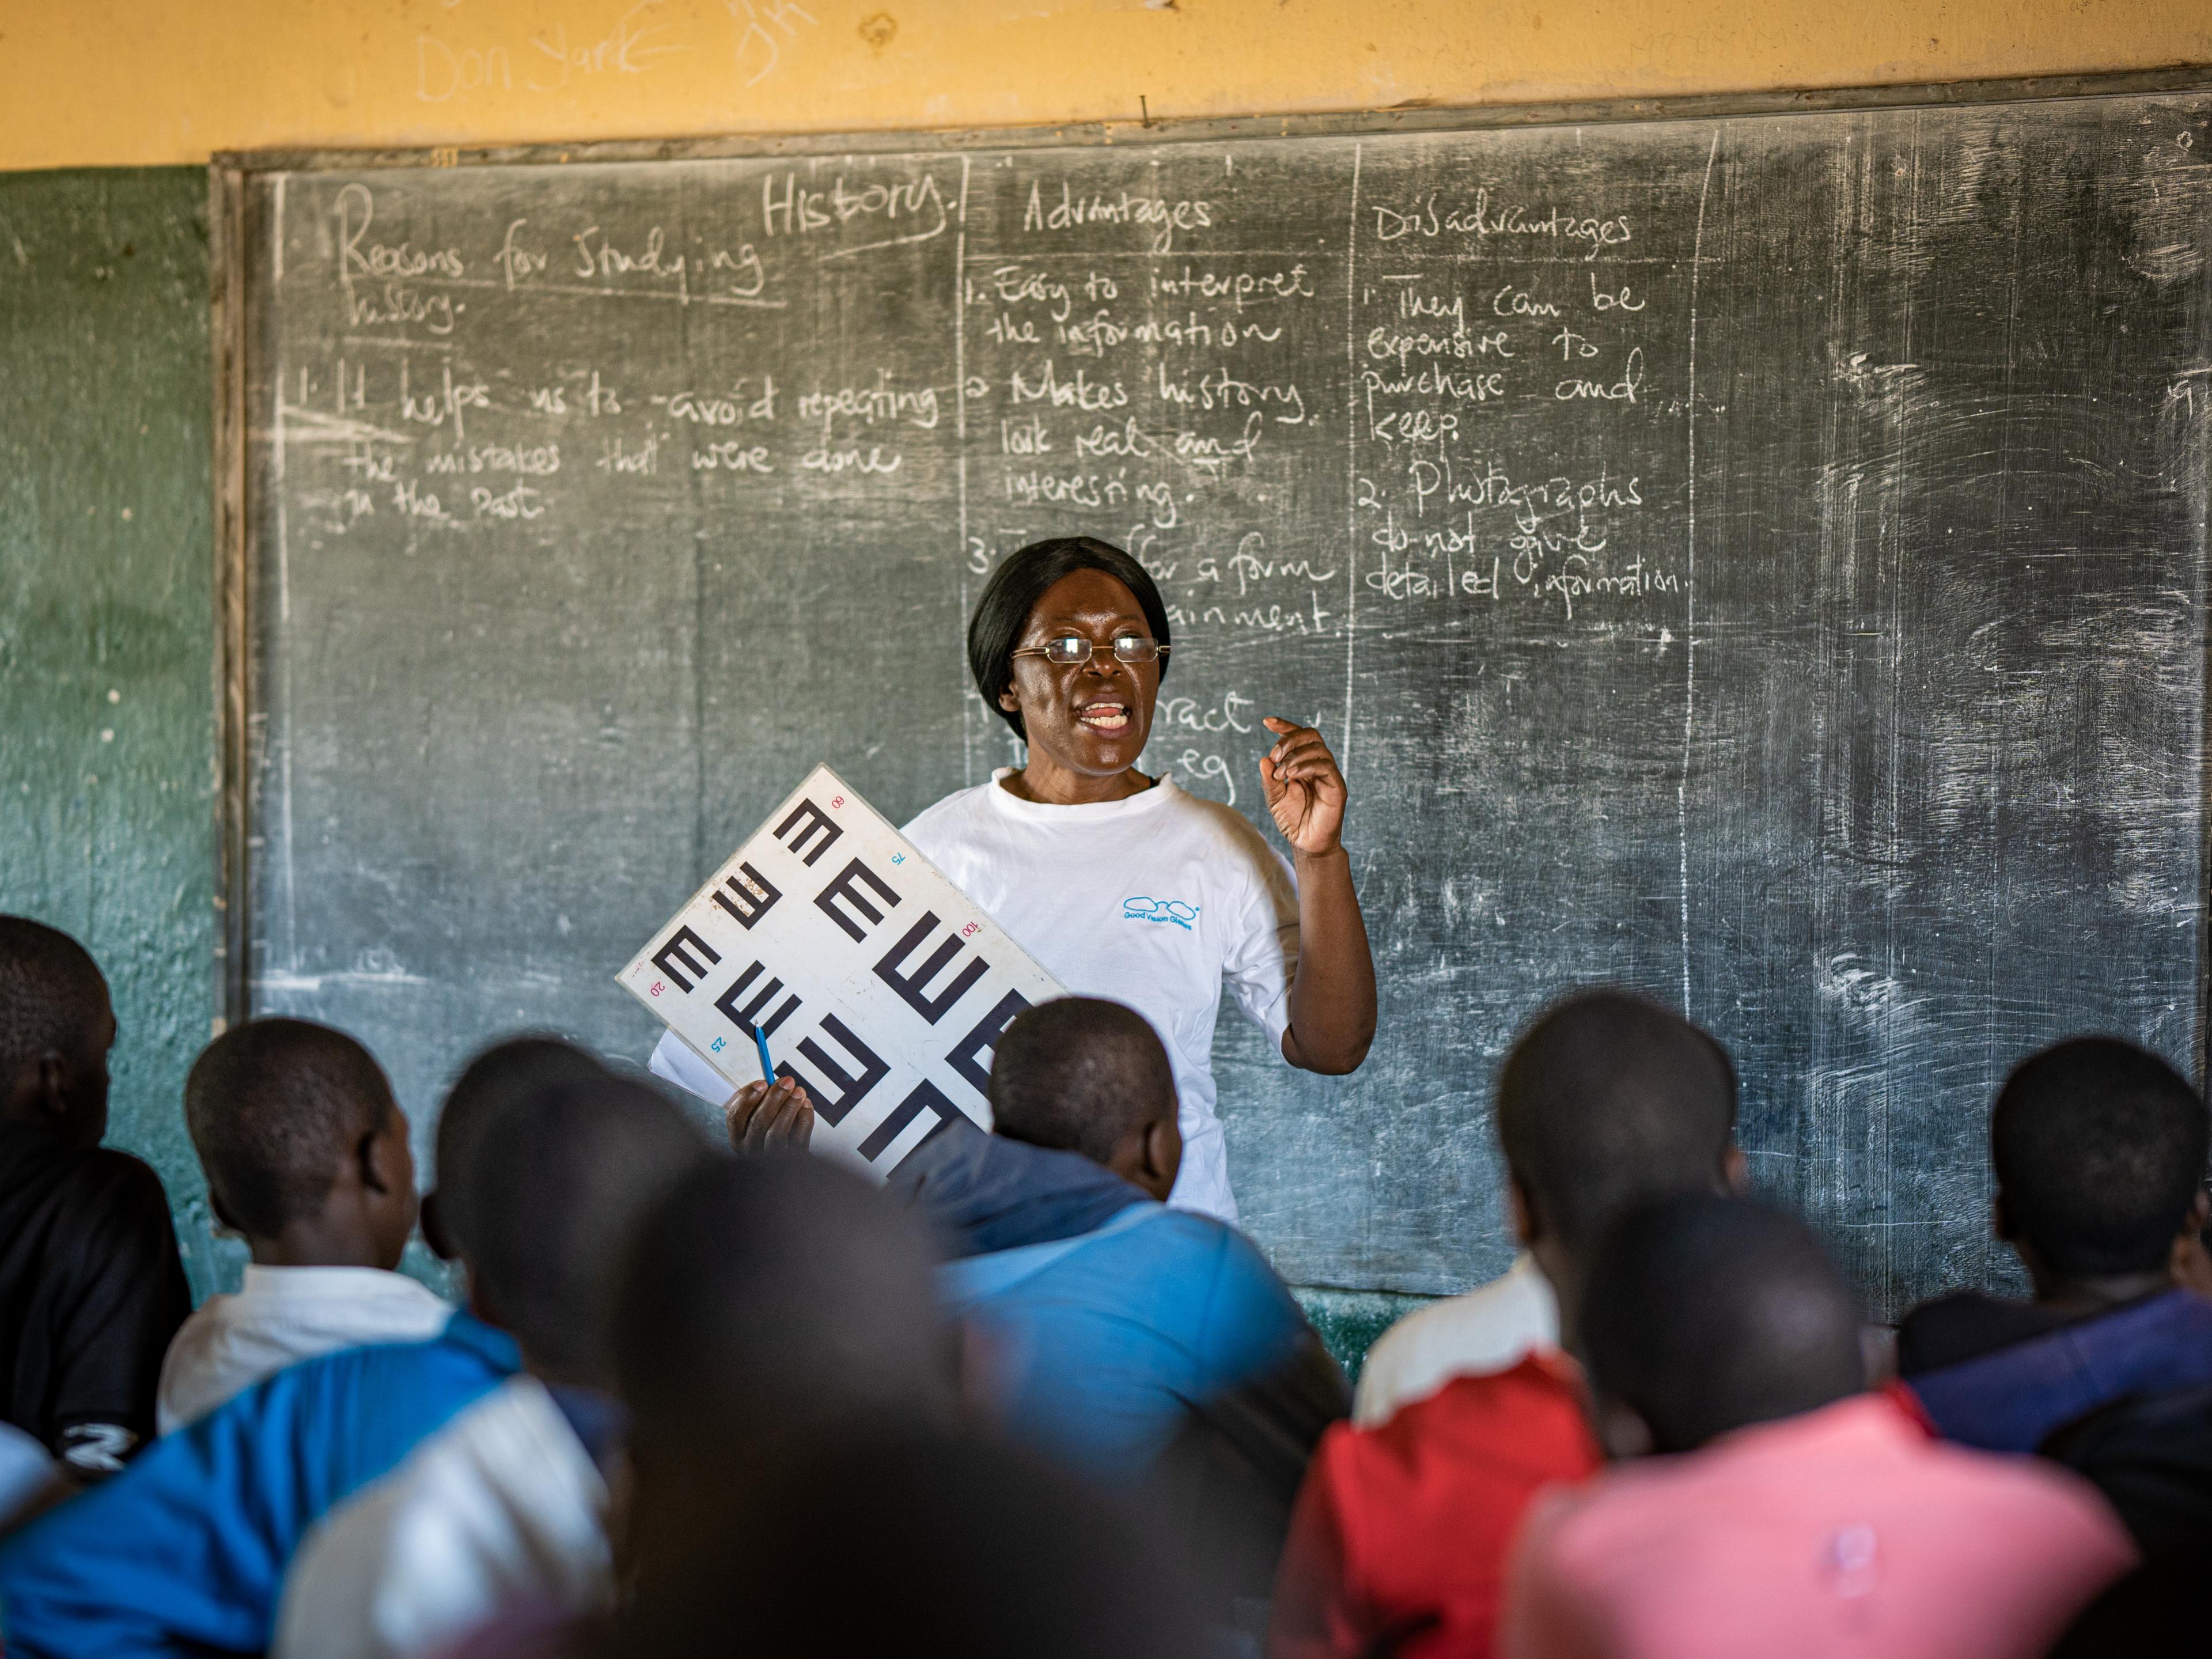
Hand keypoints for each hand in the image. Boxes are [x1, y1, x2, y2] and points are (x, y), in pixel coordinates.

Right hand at [724, 1076, 814, 1152]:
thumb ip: (761, 1100)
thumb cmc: (770, 1127)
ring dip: (789, 1107)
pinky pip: (798, 1138)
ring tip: (799, 1091)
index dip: (747, 1098)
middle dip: (774, 1098)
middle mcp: (750, 1148)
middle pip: (758, 1122)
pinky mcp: (791, 1158)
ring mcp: (769, 1156)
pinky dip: (804, 1118)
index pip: (734, 1116)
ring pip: (777, 1132)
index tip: (762, 1083)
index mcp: (737, 1135)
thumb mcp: (758, 1115)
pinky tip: (806, 1104)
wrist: (788, 1158)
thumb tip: (775, 1083)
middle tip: (787, 1082)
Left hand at [1258, 717, 1347, 856]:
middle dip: (1289, 740)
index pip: (1298, 737)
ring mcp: (1329, 775)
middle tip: (1274, 757)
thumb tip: (1263, 759)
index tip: (1266, 721)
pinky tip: (1291, 776)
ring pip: (1318, 748)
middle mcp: (1318, 765)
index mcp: (1304, 764)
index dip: (1284, 726)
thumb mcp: (1274, 798)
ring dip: (1295, 755)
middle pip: (1310, 735)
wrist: (1306, 844)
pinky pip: (1325, 766)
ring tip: (1282, 772)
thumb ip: (1269, 779)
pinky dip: (1306, 766)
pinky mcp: (1337, 787)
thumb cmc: (1292, 821)